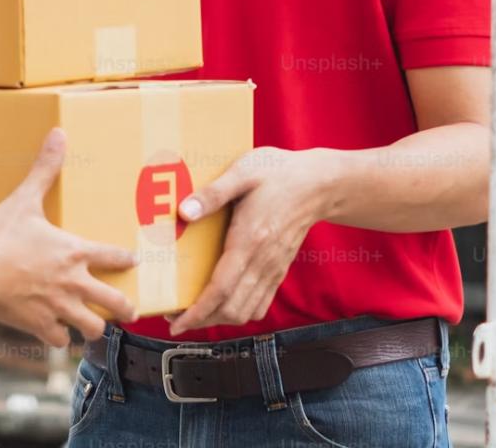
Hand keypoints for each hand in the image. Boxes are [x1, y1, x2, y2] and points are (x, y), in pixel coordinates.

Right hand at [0, 127, 137, 346]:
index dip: (126, 258)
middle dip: (125, 306)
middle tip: (130, 308)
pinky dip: (60, 338)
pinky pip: (60, 340)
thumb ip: (44, 170)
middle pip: (115, 302)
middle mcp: (75, 284)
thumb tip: (59, 134)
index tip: (134, 260)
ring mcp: (59, 308)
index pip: (114, 256)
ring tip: (94, 326)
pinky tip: (57, 333)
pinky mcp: (40, 326)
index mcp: (75, 252)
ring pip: (92, 328)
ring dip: (94, 327)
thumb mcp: (23, 199)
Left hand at [164, 146, 336, 334]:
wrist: (319, 184)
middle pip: (231, 309)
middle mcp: (263, 262)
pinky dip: (240, 312)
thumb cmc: (278, 174)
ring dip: (219, 319)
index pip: (221, 289)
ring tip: (195, 314)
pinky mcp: (279, 270)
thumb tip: (184, 212)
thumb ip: (213, 193)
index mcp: (250, 240)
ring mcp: (273, 269)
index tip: (177, 322)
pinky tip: (223, 305)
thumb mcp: (242, 173)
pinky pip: (260, 304)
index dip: (197, 310)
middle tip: (176, 316)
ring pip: (246, 312)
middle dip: (202, 319)